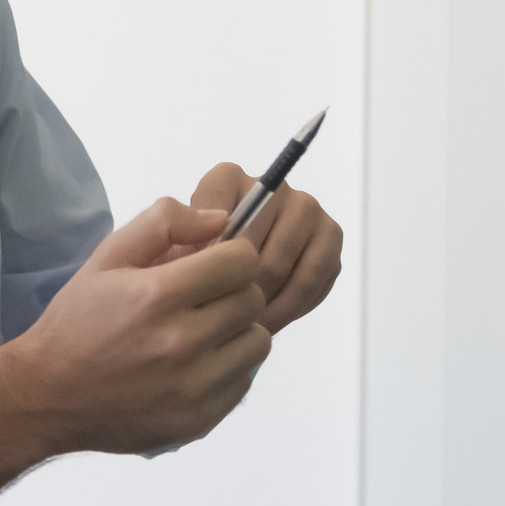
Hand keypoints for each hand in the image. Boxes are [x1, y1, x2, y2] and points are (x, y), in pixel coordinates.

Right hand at [9, 197, 271, 454]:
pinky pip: (244, 380)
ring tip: (202, 332)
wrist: (47, 397)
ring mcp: (194, 386)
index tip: (213, 263)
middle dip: (233, 290)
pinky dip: (228, 368)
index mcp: (159, 295)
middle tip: (202, 299)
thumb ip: (163, 223)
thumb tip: (220, 220)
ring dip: (237, 331)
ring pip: (257, 341)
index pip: (242, 261)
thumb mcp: (107, 257)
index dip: (231, 255)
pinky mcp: (201, 419)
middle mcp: (183, 342)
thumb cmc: (78, 322)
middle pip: (253, 299)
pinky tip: (195, 365)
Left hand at [191, 163, 343, 330]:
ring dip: (265, 304)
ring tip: (245, 327)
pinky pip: (313, 281)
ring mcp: (307, 208)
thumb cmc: (197, 260)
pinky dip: (291, 307)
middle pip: (256, 249)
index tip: (198, 289)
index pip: (216, 216)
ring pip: (285, 268)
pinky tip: (270, 320)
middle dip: (238, 291)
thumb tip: (200, 256)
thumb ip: (180, 243)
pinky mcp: (330, 237)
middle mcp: (273, 186)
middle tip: (223, 323)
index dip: (208, 260)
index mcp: (228, 178)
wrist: (227, 269)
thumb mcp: (174, 249)